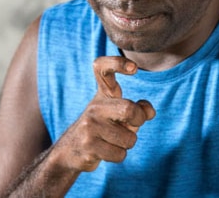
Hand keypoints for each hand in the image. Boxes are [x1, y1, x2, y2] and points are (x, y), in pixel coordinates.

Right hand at [53, 56, 155, 171]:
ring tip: (113, 140)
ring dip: (127, 143)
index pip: (102, 68)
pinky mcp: (88, 146)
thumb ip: (137, 109)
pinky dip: (119, 155)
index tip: (134, 68)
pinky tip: (106, 151)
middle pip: (128, 110)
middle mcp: (94, 107)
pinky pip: (120, 154)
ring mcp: (89, 126)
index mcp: (102, 94)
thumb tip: (149, 111)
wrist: (70, 152)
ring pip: (128, 138)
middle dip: (138, 120)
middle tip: (135, 124)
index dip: (118, 63)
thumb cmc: (102, 129)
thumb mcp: (118, 114)